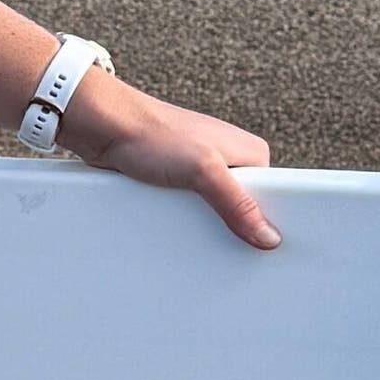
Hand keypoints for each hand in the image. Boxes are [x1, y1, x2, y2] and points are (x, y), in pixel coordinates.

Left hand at [59, 74, 282, 250]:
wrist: (106, 128)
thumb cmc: (154, 134)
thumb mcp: (203, 171)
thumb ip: (237, 204)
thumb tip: (269, 237)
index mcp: (251, 153)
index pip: (273, 199)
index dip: (266, 225)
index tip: (261, 252)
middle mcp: (231, 161)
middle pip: (243, 211)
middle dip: (231, 228)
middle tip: (221, 245)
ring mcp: (203, 172)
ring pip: (214, 215)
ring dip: (203, 226)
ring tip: (192, 234)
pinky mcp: (179, 182)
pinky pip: (190, 212)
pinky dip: (182, 222)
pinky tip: (175, 230)